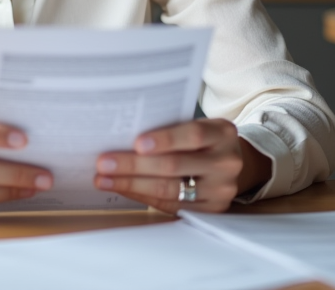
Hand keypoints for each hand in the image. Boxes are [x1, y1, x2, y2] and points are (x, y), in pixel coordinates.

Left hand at [93, 118, 270, 213]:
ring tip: (103, 179)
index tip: (135, 143)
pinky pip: (171, 206)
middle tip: (103, 163)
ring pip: (170, 189)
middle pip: (175, 165)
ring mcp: (221, 190)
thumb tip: (121, 135)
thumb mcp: (197, 125)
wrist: (231, 162)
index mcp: (223, 133)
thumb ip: (170, 128)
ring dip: (131, 184)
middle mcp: (226, 162)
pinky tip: (122, 189)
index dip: (164, 139)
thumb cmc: (201, 140)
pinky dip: (142, 197)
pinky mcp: (211, 210)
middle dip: (134, 165)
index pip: (193, 134)